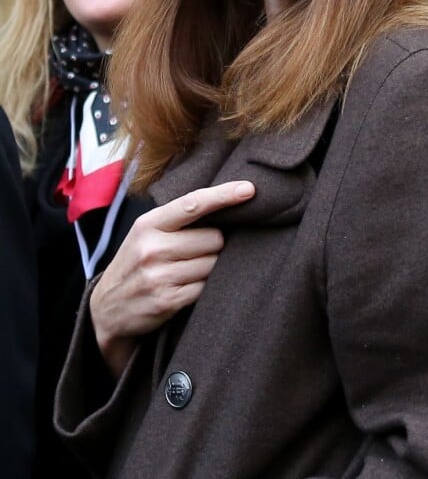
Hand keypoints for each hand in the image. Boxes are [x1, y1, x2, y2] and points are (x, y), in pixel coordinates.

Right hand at [90, 180, 254, 377]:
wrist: (106, 309)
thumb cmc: (136, 263)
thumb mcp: (146, 234)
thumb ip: (178, 220)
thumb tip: (227, 207)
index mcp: (149, 223)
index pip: (193, 204)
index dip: (224, 195)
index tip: (250, 189)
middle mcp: (152, 247)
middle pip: (213, 238)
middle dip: (215, 245)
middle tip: (200, 252)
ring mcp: (158, 275)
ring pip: (213, 264)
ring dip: (211, 268)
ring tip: (191, 271)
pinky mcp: (166, 301)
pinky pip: (205, 288)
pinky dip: (204, 287)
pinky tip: (188, 288)